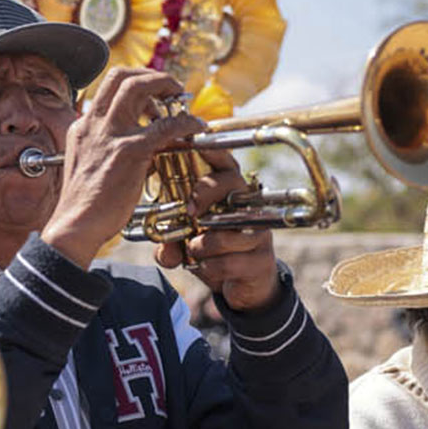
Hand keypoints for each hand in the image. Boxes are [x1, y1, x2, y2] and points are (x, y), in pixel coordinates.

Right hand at [41, 67, 203, 267]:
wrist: (75, 226)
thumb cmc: (85, 206)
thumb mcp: (90, 166)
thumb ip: (111, 150)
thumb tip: (145, 148)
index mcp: (83, 128)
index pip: (108, 90)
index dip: (134, 84)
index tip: (152, 95)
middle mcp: (93, 124)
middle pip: (120, 76)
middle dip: (149, 74)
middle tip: (170, 86)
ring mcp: (110, 135)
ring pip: (137, 87)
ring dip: (164, 85)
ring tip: (181, 99)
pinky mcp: (128, 151)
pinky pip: (164, 126)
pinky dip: (184, 121)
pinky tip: (195, 126)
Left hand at [154, 144, 280, 310]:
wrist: (242, 285)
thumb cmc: (213, 252)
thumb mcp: (186, 244)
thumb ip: (171, 245)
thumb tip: (164, 251)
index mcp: (228, 194)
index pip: (225, 163)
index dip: (211, 151)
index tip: (194, 143)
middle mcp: (247, 207)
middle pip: (231, 184)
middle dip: (204, 194)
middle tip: (190, 212)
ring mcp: (259, 232)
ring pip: (226, 232)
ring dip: (202, 245)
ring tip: (195, 251)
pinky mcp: (263, 258)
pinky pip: (229, 261)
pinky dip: (210, 268)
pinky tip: (207, 268)